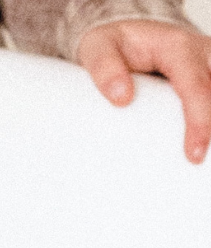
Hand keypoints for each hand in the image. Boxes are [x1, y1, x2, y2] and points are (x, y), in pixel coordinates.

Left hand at [77, 21, 210, 163]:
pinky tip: (196, 148)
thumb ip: (105, 68)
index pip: (196, 86)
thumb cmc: (110, 43)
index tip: (194, 152)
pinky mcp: (200, 80)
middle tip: (196, 163)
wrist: (121, 36)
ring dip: (209, 127)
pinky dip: (203, 124)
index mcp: (177, 48)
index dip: (199, 120)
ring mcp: (203, 67)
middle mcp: (198, 54)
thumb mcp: (97, 47)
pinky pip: (206, 101)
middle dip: (210, 129)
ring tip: (199, 160)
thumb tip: (122, 97)